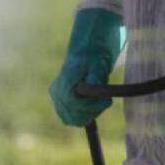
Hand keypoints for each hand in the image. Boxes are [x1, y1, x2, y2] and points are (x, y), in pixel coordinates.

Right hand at [48, 8, 124, 125]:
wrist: (89, 46)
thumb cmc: (96, 52)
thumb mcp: (100, 61)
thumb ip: (96, 75)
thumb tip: (93, 86)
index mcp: (65, 81)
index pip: (74, 105)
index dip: (92, 107)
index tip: (107, 101)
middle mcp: (57, 91)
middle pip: (73, 116)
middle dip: (92, 111)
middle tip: (105, 100)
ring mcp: (57, 97)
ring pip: (72, 119)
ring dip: (88, 114)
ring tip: (100, 101)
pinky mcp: (61, 100)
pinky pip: (70, 117)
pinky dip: (83, 115)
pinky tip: (94, 106)